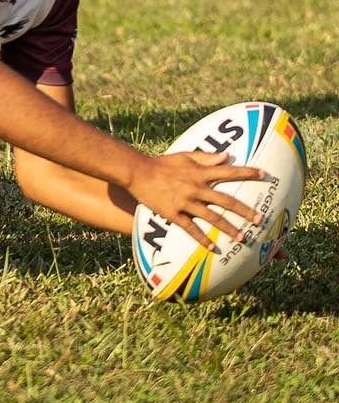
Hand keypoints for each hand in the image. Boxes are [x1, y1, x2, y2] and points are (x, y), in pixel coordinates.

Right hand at [128, 151, 266, 249]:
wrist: (137, 172)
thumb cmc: (161, 163)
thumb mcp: (184, 155)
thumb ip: (206, 157)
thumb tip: (227, 156)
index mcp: (199, 172)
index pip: (228, 171)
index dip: (247, 173)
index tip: (265, 176)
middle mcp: (196, 187)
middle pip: (226, 201)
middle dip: (245, 211)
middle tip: (261, 220)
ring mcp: (185, 201)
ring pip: (212, 217)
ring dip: (229, 228)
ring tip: (243, 238)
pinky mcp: (173, 212)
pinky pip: (190, 228)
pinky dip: (202, 238)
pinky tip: (212, 247)